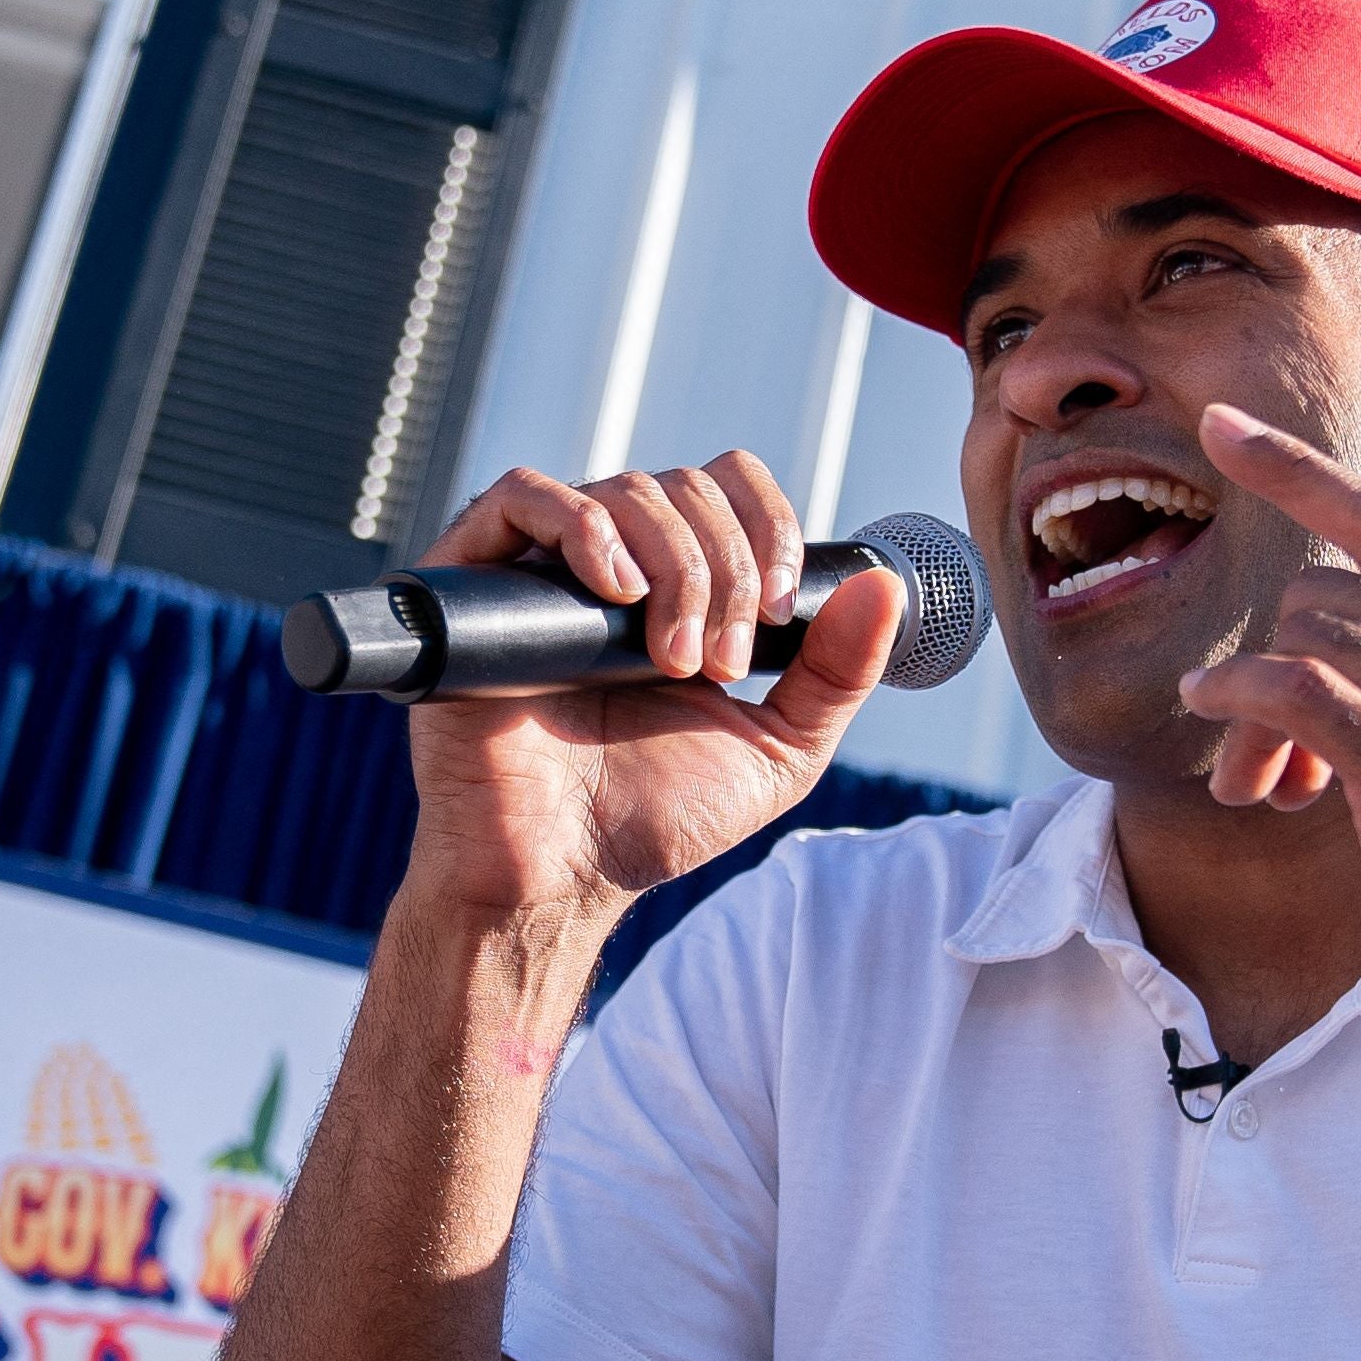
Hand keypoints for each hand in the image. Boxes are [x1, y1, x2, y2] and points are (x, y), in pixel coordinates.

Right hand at [399, 455, 904, 919]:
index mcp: (679, 588)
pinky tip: (616, 589)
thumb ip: (836, 673)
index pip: (729, 489)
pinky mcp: (475, 580)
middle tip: (717, 667)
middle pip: (686, 488)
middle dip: (726, 572)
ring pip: (625, 489)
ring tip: (669, 661)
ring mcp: (544, 569)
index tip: (779, 610)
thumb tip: (885, 587)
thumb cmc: (652, 819)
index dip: (768, 526)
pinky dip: (582, 526)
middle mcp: (613, 566)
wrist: (562, 872)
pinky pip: (522, 495)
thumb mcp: (777, 748)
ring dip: (675, 568)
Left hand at [1174, 403, 1360, 1148]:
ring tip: (1260, 790)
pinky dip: (1245, 706)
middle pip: (1332, 590)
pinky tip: (1224, 744)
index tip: (1221, 427)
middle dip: (1270, 657)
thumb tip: (1330, 626)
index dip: (1300, 470)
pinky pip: (1304, 699)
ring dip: (1251, 712)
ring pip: (1310, 642)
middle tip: (1256, 759)